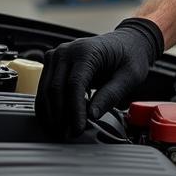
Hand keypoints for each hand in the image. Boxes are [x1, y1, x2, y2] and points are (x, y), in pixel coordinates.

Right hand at [36, 18, 163, 138]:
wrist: (126, 42)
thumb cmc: (130, 56)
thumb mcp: (130, 76)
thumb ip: (111, 94)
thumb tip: (92, 115)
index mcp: (87, 51)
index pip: (74, 85)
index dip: (74, 110)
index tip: (78, 129)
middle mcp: (67, 51)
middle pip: (55, 88)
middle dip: (60, 115)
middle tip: (69, 134)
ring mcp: (57, 55)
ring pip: (45, 89)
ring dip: (51, 113)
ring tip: (61, 131)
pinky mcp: (54, 62)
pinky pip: (45, 87)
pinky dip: (49, 105)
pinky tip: (56, 120)